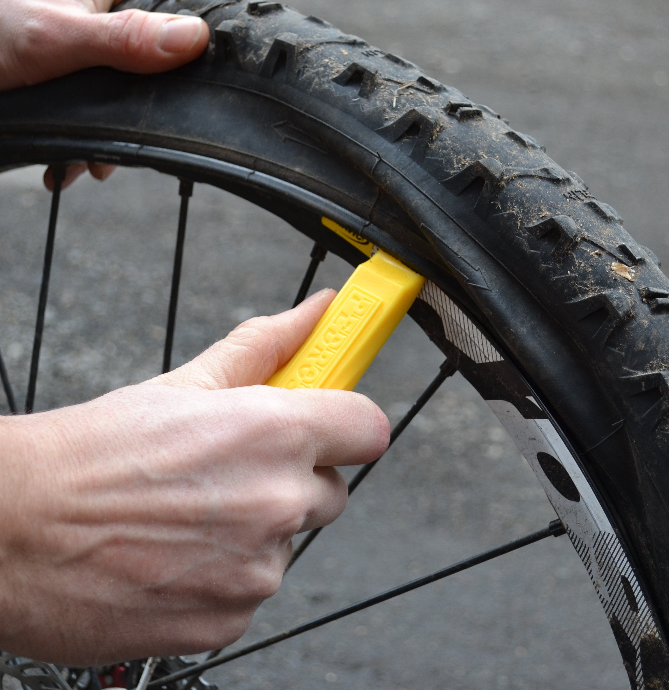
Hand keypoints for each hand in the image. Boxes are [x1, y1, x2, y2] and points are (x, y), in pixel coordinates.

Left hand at [0, 0, 209, 188]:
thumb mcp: (60, 39)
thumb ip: (127, 40)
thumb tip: (194, 39)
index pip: (194, 17)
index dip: (185, 65)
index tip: (162, 101)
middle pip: (173, 59)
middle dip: (144, 106)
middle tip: (116, 141)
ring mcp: (118, 18)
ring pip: (149, 83)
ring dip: (122, 125)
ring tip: (94, 155)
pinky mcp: (105, 46)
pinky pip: (125, 89)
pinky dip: (105, 123)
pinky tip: (84, 149)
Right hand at [0, 290, 388, 664]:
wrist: (13, 529)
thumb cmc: (93, 453)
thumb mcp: (187, 384)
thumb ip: (268, 346)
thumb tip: (318, 312)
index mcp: (274, 432)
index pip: (368, 428)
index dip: (348, 426)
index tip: (332, 428)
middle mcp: (277, 502)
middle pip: (332, 491)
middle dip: (294, 481)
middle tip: (233, 473)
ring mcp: (255, 570)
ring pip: (289, 544)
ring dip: (255, 533)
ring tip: (189, 515)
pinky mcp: (229, 620)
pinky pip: (252, 592)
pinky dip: (225, 578)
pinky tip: (177, 556)